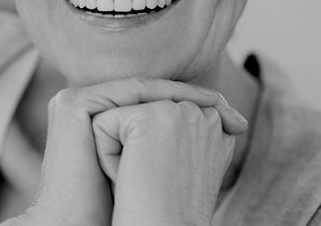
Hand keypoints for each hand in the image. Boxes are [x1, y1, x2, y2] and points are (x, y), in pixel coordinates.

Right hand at [4, 79, 246, 225]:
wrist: (80, 221)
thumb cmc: (113, 207)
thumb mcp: (146, 170)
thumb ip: (163, 145)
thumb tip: (211, 134)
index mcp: (96, 118)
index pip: (150, 103)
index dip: (192, 107)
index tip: (234, 122)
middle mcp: (85, 106)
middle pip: (148, 95)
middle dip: (195, 99)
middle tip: (233, 112)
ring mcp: (75, 101)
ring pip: (140, 90)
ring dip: (183, 94)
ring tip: (219, 104)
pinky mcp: (74, 103)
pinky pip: (127, 91)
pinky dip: (163, 95)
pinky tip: (193, 104)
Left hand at [92, 100, 242, 224]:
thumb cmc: (170, 208)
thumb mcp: (186, 165)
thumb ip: (184, 135)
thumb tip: (158, 120)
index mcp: (217, 125)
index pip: (164, 117)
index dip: (153, 149)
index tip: (168, 180)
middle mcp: (203, 113)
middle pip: (140, 115)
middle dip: (138, 147)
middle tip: (158, 182)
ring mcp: (176, 111)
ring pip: (121, 119)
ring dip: (123, 152)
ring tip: (144, 179)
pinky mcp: (146, 116)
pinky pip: (103, 125)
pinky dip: (107, 156)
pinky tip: (130, 176)